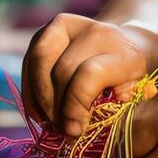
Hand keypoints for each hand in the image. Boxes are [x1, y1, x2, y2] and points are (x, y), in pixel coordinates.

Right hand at [24, 13, 157, 134]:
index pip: (90, 75)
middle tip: (59, 129)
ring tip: (48, 120)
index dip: (75, 106)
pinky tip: (39, 110)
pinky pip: (29, 61)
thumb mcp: (129, 101)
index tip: (74, 130)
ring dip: (39, 98)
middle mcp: (98, 33)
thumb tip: (74, 125)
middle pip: (62, 72)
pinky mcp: (47, 31)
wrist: (120, 50)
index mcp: (126, 53)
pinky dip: (29, 91)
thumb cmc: (125, 85)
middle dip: (56, 107)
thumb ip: (108, 112)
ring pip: (39, 61)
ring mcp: (71, 27)